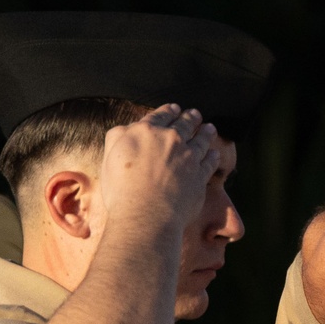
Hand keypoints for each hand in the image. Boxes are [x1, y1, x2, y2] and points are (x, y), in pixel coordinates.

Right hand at [100, 103, 219, 234]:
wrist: (145, 215)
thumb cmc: (122, 189)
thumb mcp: (109, 155)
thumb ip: (118, 137)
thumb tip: (129, 128)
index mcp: (145, 131)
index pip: (159, 115)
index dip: (168, 110)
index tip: (174, 108)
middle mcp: (170, 139)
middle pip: (184, 123)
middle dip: (190, 117)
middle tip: (195, 114)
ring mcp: (188, 157)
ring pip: (201, 139)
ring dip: (206, 132)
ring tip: (210, 128)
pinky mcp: (200, 175)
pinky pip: (210, 162)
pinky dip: (213, 156)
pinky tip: (215, 153)